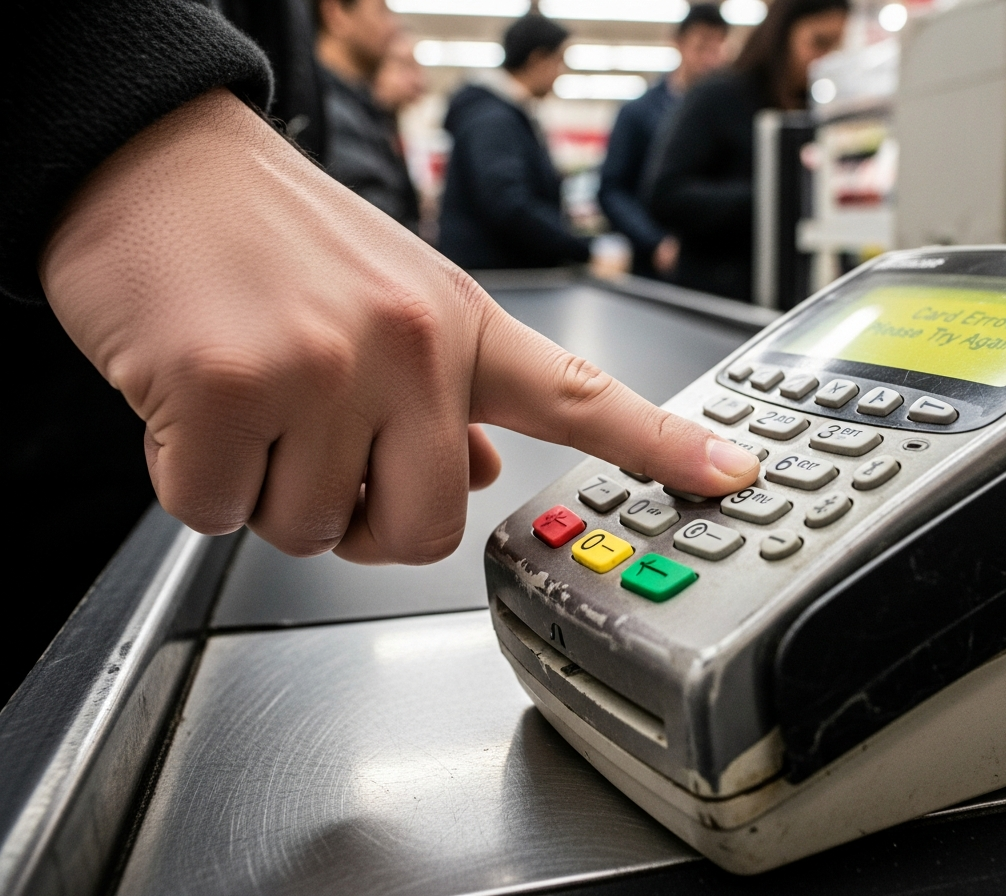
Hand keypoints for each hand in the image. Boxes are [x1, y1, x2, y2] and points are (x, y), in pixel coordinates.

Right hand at [40, 89, 758, 563]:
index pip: (581, 397)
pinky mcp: (221, 390)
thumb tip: (484, 474)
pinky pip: (216, 512)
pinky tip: (194, 401)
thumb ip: (450, 393)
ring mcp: (318, 368)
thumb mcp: (394, 301)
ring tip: (252, 398)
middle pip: (420, 534)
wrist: (154, 159)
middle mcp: (407, 346)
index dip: (662, 447)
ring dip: (269, 489)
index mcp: (460, 325)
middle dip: (363, 522)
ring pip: (307, 531)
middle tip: (323, 458)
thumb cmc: (272, 235)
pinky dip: (195, 479)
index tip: (733, 478)